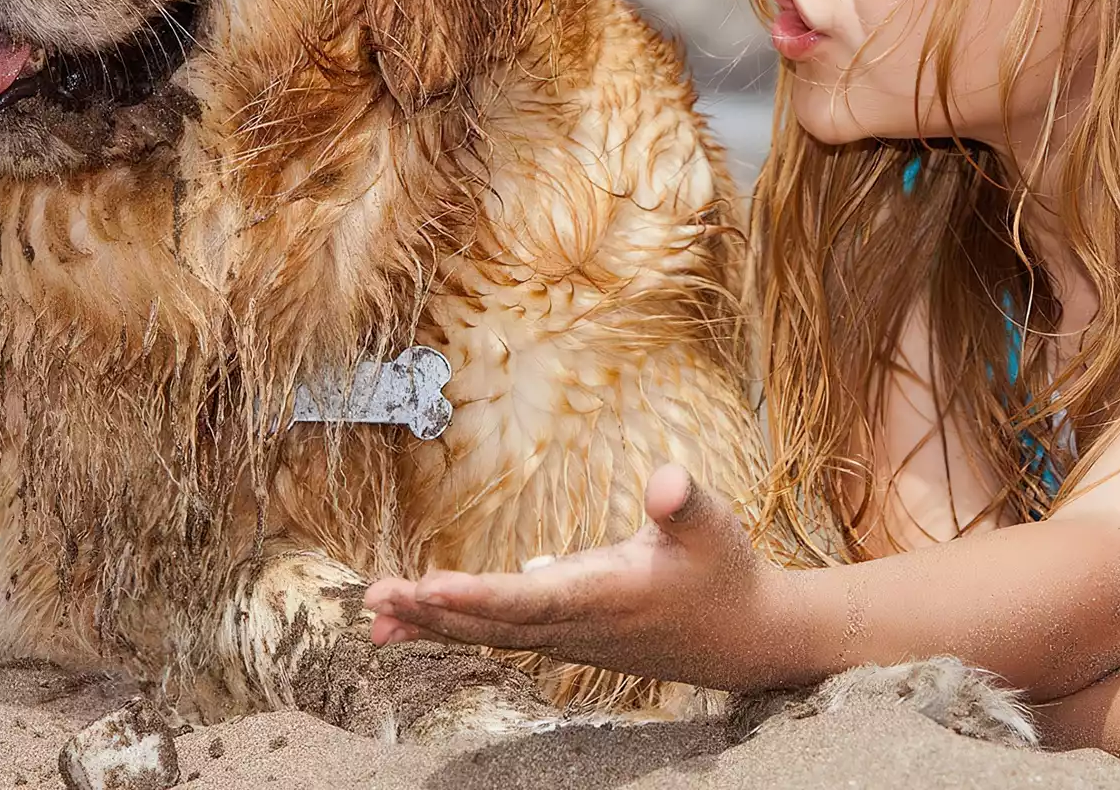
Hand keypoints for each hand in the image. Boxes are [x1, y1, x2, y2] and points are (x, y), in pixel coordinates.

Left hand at [364, 464, 783, 689]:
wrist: (744, 639)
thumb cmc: (725, 572)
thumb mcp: (714, 526)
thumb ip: (685, 501)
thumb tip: (664, 480)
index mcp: (606, 595)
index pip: (532, 599)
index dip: (480, 595)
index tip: (431, 586)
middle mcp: (578, 626)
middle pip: (494, 624)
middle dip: (432, 612)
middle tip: (375, 599)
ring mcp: (569, 639)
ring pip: (490, 634)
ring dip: (432, 624)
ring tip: (374, 617)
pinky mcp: (566, 637)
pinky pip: (500, 635)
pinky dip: (454, 629)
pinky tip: (413, 625)